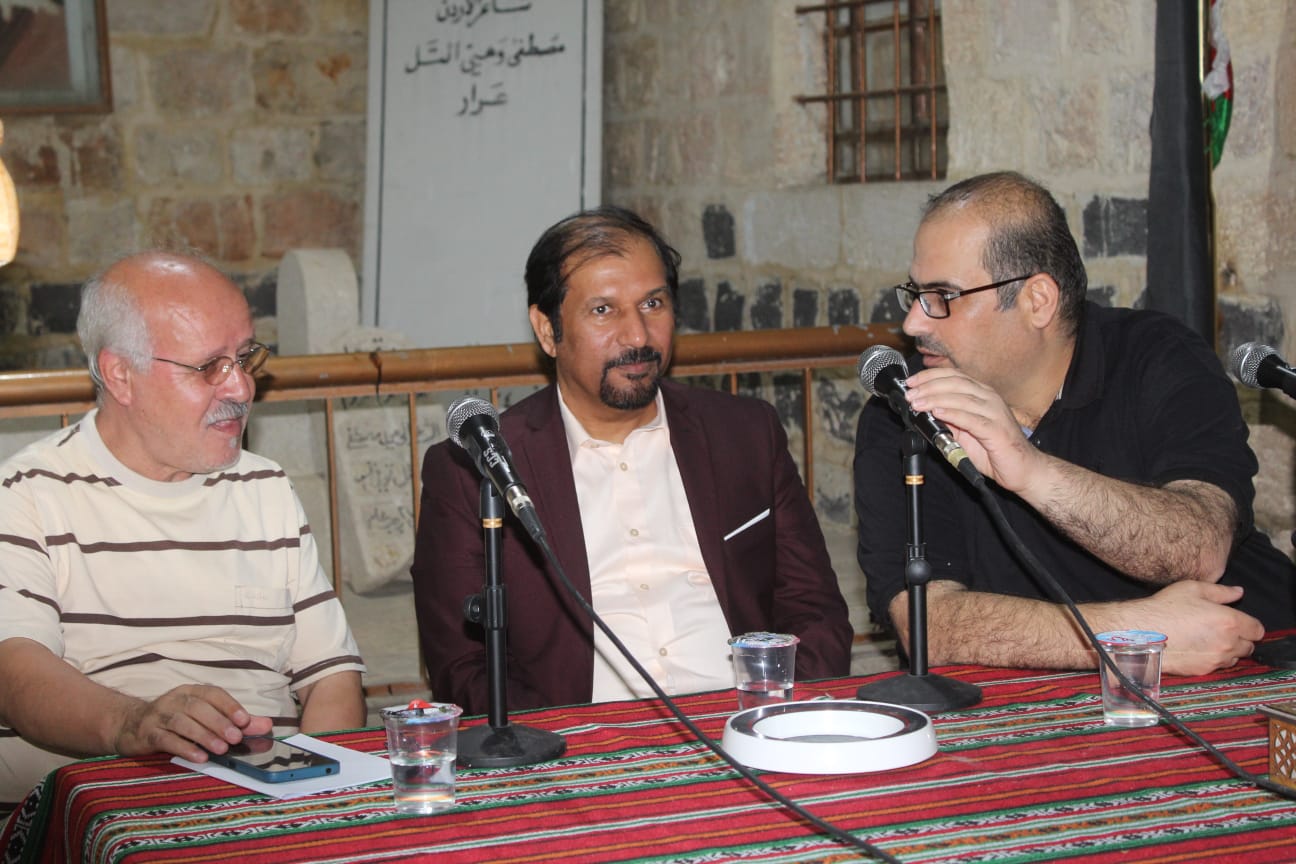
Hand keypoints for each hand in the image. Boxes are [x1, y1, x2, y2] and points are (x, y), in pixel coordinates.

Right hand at [112, 685, 273, 762]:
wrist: (129, 726)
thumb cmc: (175, 722)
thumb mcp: (205, 718)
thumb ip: (235, 722)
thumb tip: (267, 726)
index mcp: (191, 692)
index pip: (213, 693)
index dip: (229, 705)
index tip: (245, 720)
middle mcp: (175, 699)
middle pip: (198, 707)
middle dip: (219, 722)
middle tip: (236, 738)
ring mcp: (159, 716)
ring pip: (182, 722)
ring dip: (204, 735)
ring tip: (221, 749)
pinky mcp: (147, 734)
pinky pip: (166, 739)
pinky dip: (184, 748)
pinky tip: (199, 757)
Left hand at [903, 368, 1044, 492]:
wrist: (1023, 469)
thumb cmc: (995, 450)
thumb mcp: (964, 432)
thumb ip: (948, 420)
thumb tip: (926, 412)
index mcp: (982, 394)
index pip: (954, 376)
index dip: (931, 376)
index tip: (911, 382)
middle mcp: (989, 398)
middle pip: (955, 383)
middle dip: (929, 386)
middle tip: (910, 393)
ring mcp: (995, 412)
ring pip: (961, 398)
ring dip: (935, 399)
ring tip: (917, 403)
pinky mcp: (996, 429)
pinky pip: (971, 418)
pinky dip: (952, 414)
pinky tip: (937, 412)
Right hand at [1113, 581, 1261, 674]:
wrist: (1142, 632)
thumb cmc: (1165, 608)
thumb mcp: (1192, 589)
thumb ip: (1220, 591)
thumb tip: (1238, 592)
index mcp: (1230, 621)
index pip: (1257, 630)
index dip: (1249, 625)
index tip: (1237, 622)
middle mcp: (1228, 643)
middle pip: (1249, 646)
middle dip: (1239, 638)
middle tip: (1219, 629)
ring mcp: (1216, 659)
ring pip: (1234, 658)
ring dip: (1227, 650)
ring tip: (1207, 640)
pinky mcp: (1204, 670)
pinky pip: (1218, 666)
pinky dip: (1212, 659)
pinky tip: (1196, 648)